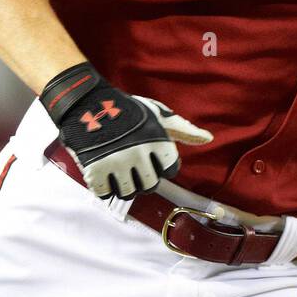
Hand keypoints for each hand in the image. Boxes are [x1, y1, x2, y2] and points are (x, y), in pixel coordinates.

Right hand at [40, 62, 212, 199]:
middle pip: (150, 185)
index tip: (152, 158)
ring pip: (129, 192)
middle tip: (134, 166)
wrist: (87, 103)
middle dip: (144, 178)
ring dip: (125, 185)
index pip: (171, 170)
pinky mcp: (94, 170)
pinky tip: (104, 174)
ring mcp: (116, 163)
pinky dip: (104, 187)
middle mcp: (139, 154)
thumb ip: (184, 130)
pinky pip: (105, 193)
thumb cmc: (128, 110)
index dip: (163, 165)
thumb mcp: (159, 115)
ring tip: (119, 171)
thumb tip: (208, 138)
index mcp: (157, 141)